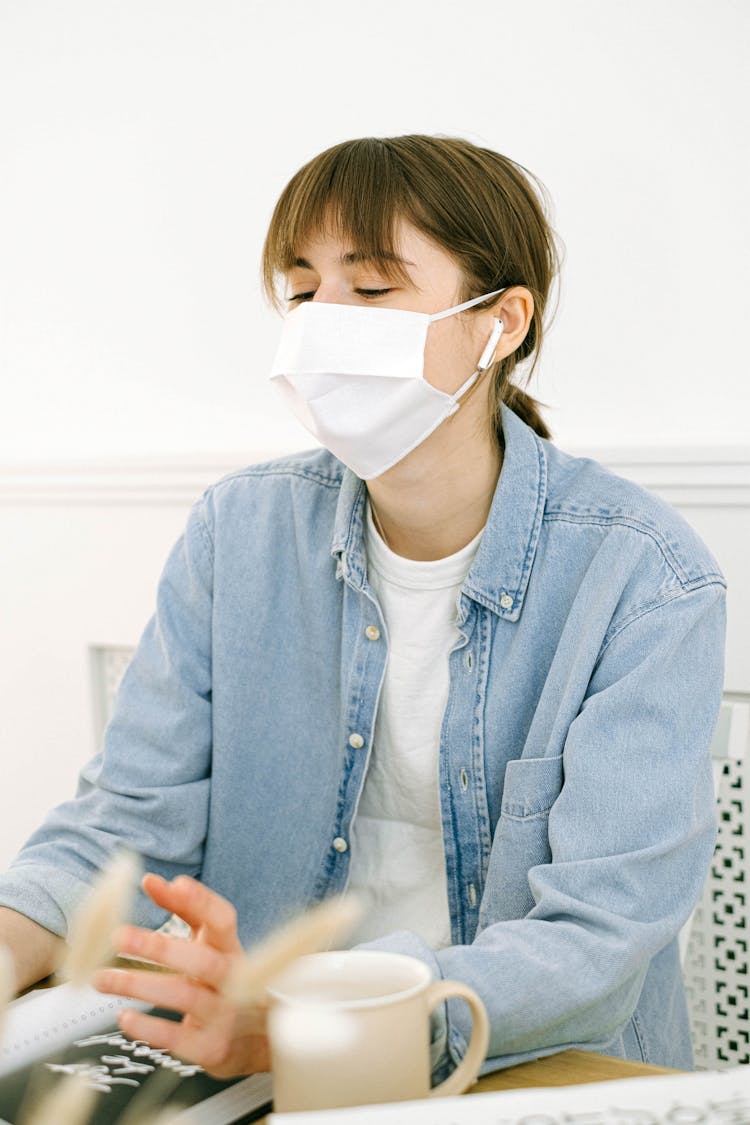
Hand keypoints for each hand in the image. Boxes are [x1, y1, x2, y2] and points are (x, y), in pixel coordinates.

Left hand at [93, 873, 268, 1077]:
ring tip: (101, 978)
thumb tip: (150, 880)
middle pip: (201, 961)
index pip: (223, 919)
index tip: (175, 883)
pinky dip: (149, 1029)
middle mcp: (232, 979)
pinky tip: (123, 1017)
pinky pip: (178, 1038)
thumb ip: (184, 908)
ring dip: (140, 986)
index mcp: (231, 948)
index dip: (202, 901)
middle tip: (119, 936)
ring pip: (184, 997)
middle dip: (161, 948)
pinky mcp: (210, 1047)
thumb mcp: (211, 943)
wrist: (257, 1036)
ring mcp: (223, 1014)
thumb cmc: (222, 978)